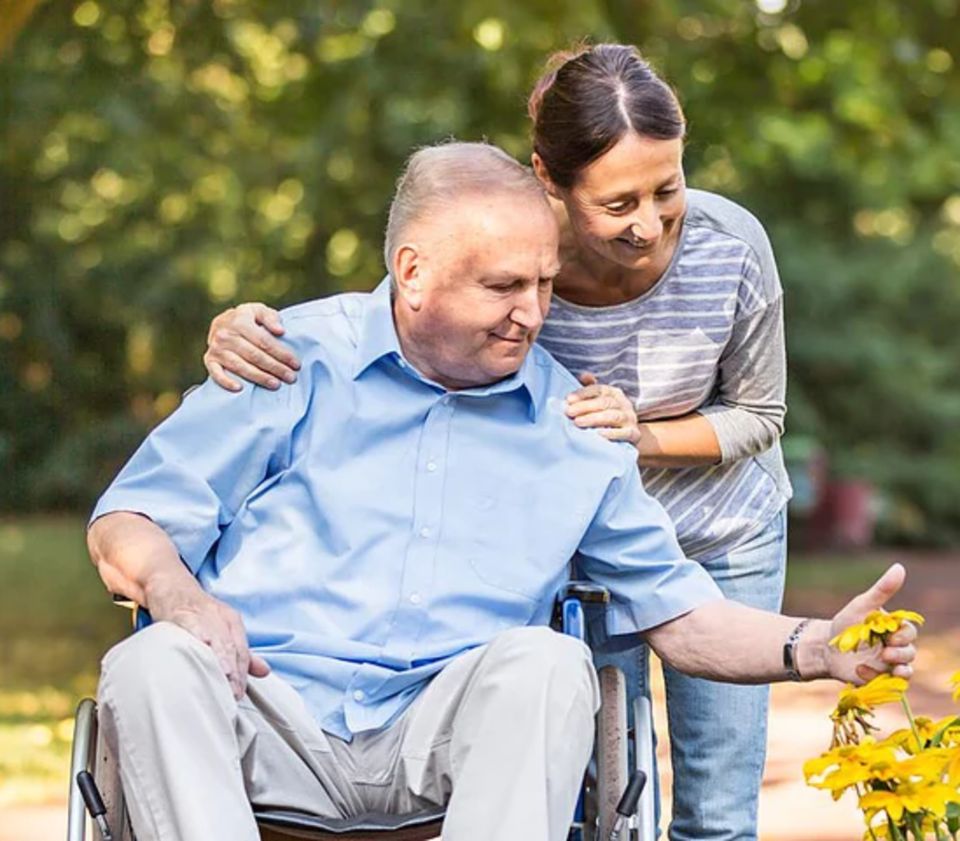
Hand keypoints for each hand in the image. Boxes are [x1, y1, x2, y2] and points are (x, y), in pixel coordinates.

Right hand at [146, 575, 269, 698]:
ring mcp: (203, 614)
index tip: (239, 694)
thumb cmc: (195, 611)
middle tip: (233, 695)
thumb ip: (241, 652)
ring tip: (225, 679)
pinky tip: (202, 652)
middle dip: (234, 672)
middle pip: (232, 647)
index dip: (242, 673)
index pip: (242, 651)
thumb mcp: (220, 628)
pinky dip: (200, 639)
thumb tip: (265, 671)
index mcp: (232, 622)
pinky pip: (194, 627)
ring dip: (222, 660)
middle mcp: (221, 617)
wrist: (169, 584)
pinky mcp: (183, 612)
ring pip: (217, 639)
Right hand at [204, 303, 299, 391]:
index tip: (296, 364)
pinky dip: (226, 382)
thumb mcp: (259, 311)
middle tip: (291, 378)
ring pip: (240, 366)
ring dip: (259, 377)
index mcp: (240, 321)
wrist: (221, 323)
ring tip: (276, 384)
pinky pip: (216, 373)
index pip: (264, 341)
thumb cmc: (246, 319)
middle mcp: (226, 335)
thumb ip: (270, 317)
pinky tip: (239, 389)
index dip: (282, 354)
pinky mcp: (209, 360)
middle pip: (255, 356)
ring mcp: (216, 349)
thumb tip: (280, 331)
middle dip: (275, 368)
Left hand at [565, 373, 640, 444]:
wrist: (628, 435)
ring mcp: (630, 419)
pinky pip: (625, 433)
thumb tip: (584, 375)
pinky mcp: (634, 434)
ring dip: (594, 419)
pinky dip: (612, 433)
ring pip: (614, 416)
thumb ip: (590, 389)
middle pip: (605, 402)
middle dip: (585, 406)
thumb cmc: (607, 415)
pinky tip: (598, 434)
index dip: (583, 393)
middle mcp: (624, 404)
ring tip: (578, 422)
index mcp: (614, 393)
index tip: (568, 400)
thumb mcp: (599, 401)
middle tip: (569, 412)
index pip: (599, 389)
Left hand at [815, 564, 917, 683]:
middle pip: (910, 652)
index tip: (891, 636)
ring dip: (900, 669)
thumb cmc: (845, 624)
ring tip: (887, 664)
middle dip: (902, 653)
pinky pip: (889, 684)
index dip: (904, 635)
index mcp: (893, 629)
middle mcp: (895, 648)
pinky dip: (878, 679)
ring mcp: (889, 665)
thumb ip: (882, 590)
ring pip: (906, 670)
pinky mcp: (880, 679)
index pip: (909, 632)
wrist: (825, 647)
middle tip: (886, 651)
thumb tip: (900, 568)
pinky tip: (861, 671)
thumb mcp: (862, 605)